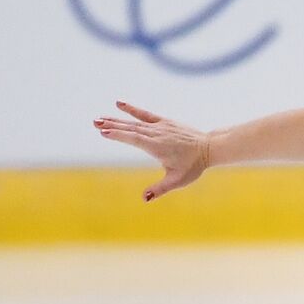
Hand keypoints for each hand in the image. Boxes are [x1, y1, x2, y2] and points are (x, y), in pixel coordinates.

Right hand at [93, 101, 209, 201]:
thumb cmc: (194, 166)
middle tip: (94, 122)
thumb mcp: (177, 180)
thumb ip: (160, 189)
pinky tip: (119, 104)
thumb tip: (144, 199)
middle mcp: (157, 134)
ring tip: (99, 118)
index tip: (103, 132)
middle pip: (131, 128)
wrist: (209, 148)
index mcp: (158, 147)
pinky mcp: (165, 121)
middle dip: (112, 125)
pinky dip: (132, 109)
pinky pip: (145, 114)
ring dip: (116, 119)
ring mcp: (161, 126)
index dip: (119, 135)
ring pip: (135, 122)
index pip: (134, 139)